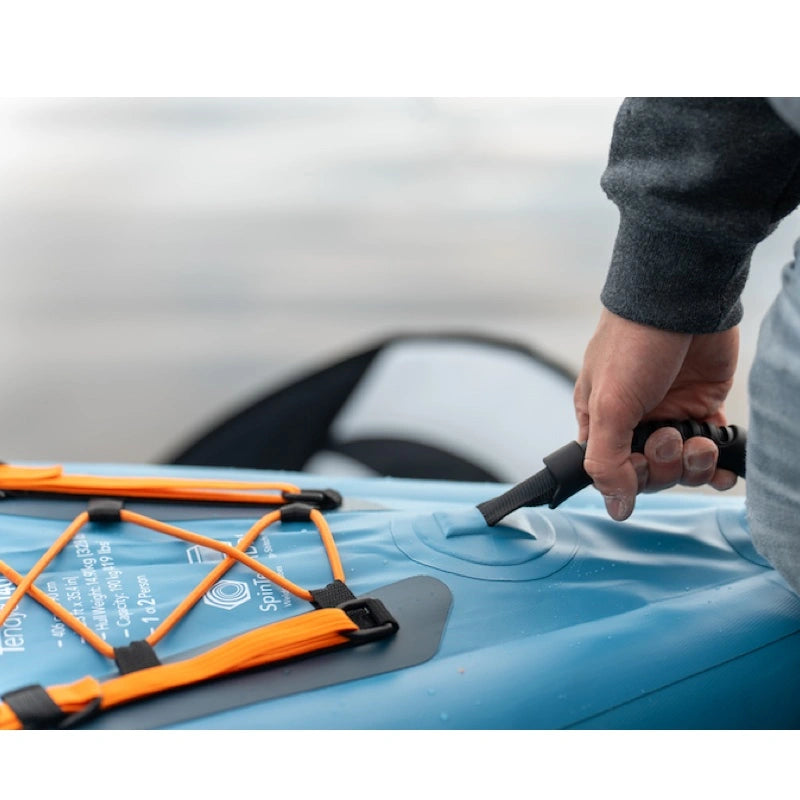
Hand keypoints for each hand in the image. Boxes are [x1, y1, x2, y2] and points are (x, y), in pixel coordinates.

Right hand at [574, 309, 739, 519]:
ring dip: (693, 466)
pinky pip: (710, 451)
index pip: (611, 472)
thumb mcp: (609, 405)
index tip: (641, 462)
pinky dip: (718, 465)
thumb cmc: (634, 343)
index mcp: (600, 421)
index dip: (630, 477)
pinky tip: (721, 464)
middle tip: (669, 437)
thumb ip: (607, 461)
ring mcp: (669, 414)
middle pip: (649, 474)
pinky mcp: (701, 406)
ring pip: (681, 467)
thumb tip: (616, 506)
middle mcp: (633, 421)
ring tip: (699, 442)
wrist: (680, 301)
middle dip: (664, 466)